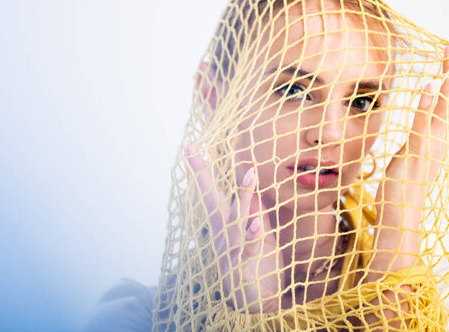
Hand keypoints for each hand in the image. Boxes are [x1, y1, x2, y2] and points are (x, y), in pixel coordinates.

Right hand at [184, 144, 283, 312]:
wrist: (259, 302)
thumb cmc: (258, 264)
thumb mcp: (258, 233)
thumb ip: (254, 211)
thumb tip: (251, 185)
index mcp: (224, 224)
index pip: (211, 192)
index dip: (200, 169)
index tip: (189, 146)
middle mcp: (222, 235)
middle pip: (213, 202)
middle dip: (205, 177)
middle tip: (199, 150)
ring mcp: (229, 251)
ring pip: (234, 221)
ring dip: (244, 198)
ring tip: (251, 174)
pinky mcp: (241, 267)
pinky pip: (247, 249)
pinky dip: (252, 236)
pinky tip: (257, 224)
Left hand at [371, 27, 448, 272]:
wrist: (401, 214)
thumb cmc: (402, 185)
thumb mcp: (410, 151)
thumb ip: (418, 131)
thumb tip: (419, 116)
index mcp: (437, 134)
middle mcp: (439, 136)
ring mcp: (430, 144)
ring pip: (443, 104)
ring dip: (448, 76)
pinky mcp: (416, 152)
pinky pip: (422, 125)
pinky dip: (427, 105)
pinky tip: (430, 84)